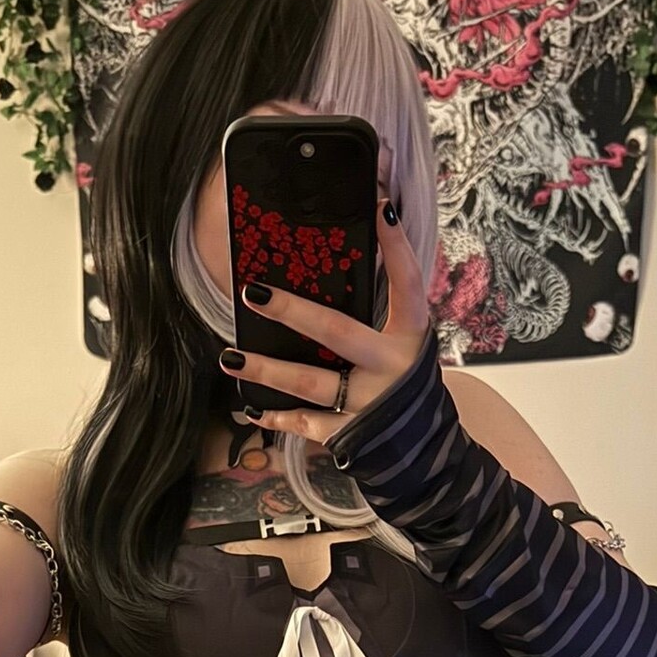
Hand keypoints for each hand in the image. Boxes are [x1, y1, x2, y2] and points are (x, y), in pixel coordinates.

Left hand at [221, 198, 430, 444]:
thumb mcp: (408, 346)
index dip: (396, 248)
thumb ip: (386, 311)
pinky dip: (278, 416)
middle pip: (337, 332)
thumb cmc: (408, 383)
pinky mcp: (350, 434)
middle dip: (292, 312)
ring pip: (309, 382)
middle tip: (252, 293)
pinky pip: (306, 423)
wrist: (427, 447)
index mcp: (410, 338)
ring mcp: (368, 404)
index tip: (380, 209)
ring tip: (230, 357)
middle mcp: (391, 369)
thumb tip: (348, 260)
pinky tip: (253, 407)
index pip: (408, 285)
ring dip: (267, 370)